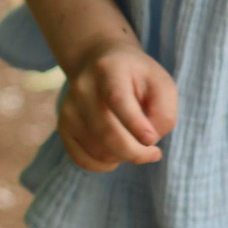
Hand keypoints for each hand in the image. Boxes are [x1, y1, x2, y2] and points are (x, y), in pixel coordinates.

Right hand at [58, 41, 176, 171]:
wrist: (99, 62)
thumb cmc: (137, 77)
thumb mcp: (161, 84)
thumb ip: (163, 113)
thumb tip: (147, 143)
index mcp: (110, 69)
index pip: (117, 100)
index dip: (135, 125)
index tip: (153, 141)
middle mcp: (83, 88)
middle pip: (107, 132)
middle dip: (136, 152)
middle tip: (155, 154)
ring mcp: (69, 108)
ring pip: (98, 151)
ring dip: (123, 157)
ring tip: (134, 144)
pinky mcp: (63, 126)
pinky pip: (83, 160)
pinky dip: (105, 165)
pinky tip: (117, 155)